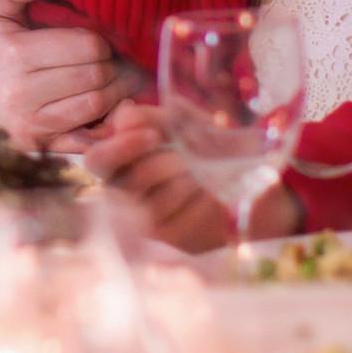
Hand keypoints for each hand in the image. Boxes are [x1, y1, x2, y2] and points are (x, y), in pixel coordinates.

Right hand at [0, 0, 141, 144]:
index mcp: (16, 54)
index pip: (87, 46)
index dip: (103, 41)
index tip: (102, 41)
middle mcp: (24, 92)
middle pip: (96, 76)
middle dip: (115, 66)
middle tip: (120, 61)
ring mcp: (32, 124)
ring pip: (96, 106)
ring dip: (116, 93)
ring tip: (119, 81)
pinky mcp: (39, 146)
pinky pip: (86, 140)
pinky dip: (104, 127)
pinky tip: (109, 113)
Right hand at [85, 101, 303, 252]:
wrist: (254, 175)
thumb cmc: (208, 144)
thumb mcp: (182, 122)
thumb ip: (151, 116)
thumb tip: (124, 115)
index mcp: (122, 163)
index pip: (97, 160)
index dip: (120, 148)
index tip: (153, 135)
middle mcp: (128, 195)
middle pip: (124, 183)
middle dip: (158, 163)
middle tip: (186, 154)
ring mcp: (149, 220)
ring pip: (152, 202)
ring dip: (181, 179)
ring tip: (203, 168)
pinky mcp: (174, 237)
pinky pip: (179, 218)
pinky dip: (198, 198)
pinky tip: (211, 188)